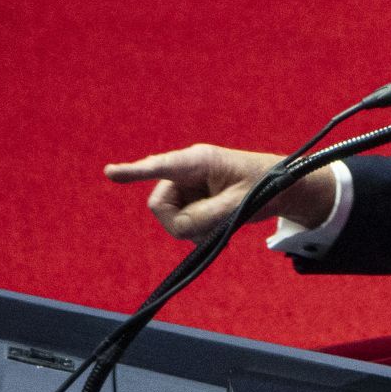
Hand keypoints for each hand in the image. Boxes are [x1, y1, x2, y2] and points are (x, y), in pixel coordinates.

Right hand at [104, 143, 337, 241]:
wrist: (280, 186)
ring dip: (193, 228)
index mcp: (198, 160)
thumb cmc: (263, 186)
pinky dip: (196, 230)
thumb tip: (180, 229)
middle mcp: (186, 171)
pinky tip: (216, 227)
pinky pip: (180, 222)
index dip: (134, 172)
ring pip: (170, 218)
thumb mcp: (238, 205)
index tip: (110, 173)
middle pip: (161, 206)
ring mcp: (187, 185)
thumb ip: (206, 217)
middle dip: (182, 222)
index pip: (161, 166)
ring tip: (221, 223)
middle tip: (213, 227)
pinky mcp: (191, 199)